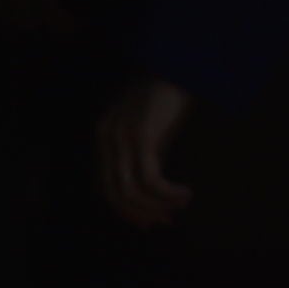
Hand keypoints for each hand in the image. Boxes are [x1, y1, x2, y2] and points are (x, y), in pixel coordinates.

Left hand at [94, 77, 195, 226]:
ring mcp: (122, 138)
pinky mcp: (141, 137)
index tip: (152, 220)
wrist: (179, 66)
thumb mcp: (152, 131)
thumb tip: (156, 194)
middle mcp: (107, 139)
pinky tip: (184, 193)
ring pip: (131, 191)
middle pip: (115, 194)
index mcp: (104, 137)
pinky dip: (167, 193)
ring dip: (158, 205)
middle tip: (167, 219)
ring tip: (181, 203)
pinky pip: (150, 179)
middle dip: (142, 212)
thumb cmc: (168, 97)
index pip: (105, 186)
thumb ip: (146, 158)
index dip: (127, 209)